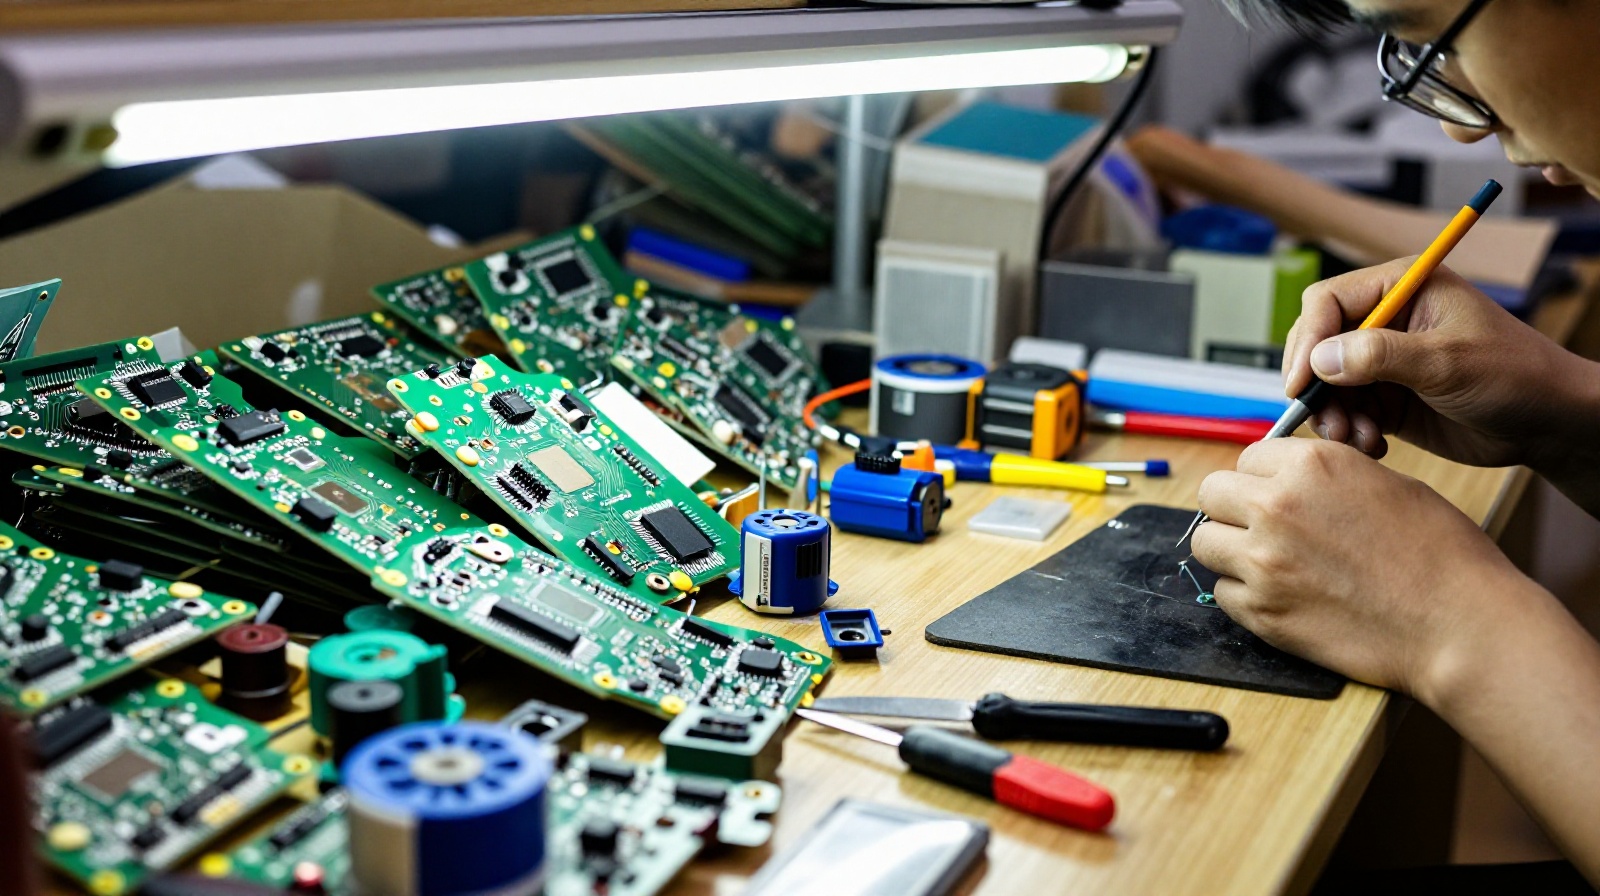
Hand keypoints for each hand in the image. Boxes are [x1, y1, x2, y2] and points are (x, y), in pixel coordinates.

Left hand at [1192, 438, 1536, 697]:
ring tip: (1270, 563)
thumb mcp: (1383, 484)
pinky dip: (1244, 595)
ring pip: (1206, 543)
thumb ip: (1322, 478)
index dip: (1263, 477)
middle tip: (1262, 527)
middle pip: (1212, 494)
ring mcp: (1262, 561)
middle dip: (1234, 507)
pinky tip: (1283, 597)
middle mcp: (1275, 506)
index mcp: (1309, 465)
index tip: (1277, 494)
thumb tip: (1283, 480)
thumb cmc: (1439, 554)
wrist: (1460, 624)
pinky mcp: (1261, 611)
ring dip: (1230, 550)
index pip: (1247, 457)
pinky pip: (1222, 593)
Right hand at [1283, 259, 1591, 467]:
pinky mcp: (1385, 397)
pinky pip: (1345, 411)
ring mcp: (1383, 360)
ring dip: (1333, 415)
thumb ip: (1382, 356)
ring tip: (1357, 439)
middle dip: (1317, 385)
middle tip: (1327, 420)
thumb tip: (1321, 359)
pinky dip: (1350, 431)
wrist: (1548, 423)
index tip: (1302, 382)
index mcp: (1402, 287)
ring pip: (1326, 384)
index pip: (1328, 302)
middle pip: (1318, 344)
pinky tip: (1373, 445)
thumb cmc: (1515, 375)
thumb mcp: (1448, 361)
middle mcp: (1385, 319)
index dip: (1308, 340)